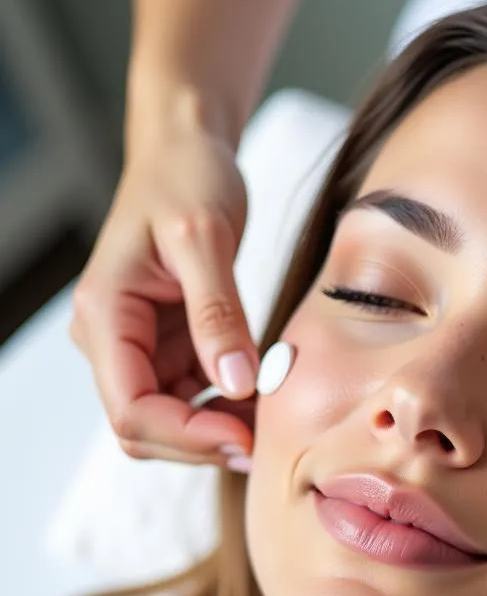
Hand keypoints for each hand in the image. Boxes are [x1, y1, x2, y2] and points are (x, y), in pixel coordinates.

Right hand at [70, 120, 256, 466]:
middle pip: (146, 429)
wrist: (186, 152)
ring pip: (171, 422)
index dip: (187, 436)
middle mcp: (114, 340)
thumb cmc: (186, 178)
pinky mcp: (172, 346)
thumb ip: (218, 315)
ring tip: (270, 418)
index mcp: (106, 316)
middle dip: (203, 443)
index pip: (131, 410)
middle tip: (266, 442)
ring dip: (218, 431)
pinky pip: (195, 399)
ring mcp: (142, 347)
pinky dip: (228, 409)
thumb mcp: (204, 238)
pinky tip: (262, 398)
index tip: (246, 437)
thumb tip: (236, 386)